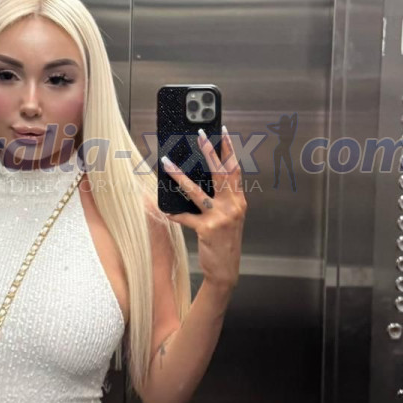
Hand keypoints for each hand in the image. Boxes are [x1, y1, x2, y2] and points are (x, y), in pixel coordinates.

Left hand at [160, 124, 246, 291]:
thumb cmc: (224, 242)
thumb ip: (221, 199)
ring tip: (168, 162)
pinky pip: (186, 218)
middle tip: (200, 133)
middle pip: (220, 173)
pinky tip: (164, 209)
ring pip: (197, 191)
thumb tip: (200, 179)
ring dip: (180, 176)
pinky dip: (174, 214)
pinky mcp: (207, 230)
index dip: (229, 149)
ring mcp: (221, 218)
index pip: (235, 169)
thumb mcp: (229, 217)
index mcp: (239, 201)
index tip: (223, 131)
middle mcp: (233, 206)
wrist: (226, 271)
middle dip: (210, 151)